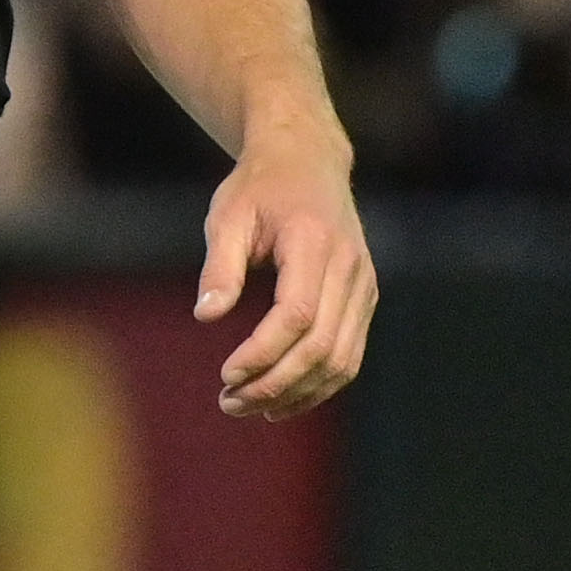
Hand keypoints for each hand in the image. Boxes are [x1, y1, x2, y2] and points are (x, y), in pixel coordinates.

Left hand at [197, 117, 375, 418]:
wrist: (306, 162)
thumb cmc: (258, 189)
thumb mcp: (227, 216)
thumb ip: (220, 266)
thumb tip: (206, 316)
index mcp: (314, 243)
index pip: (297, 314)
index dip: (263, 352)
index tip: (226, 374)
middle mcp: (350, 269)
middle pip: (322, 347)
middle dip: (276, 383)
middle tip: (229, 403)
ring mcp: (364, 287)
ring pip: (342, 360)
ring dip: (298, 393)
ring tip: (249, 407)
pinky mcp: (364, 299)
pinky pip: (349, 354)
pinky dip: (319, 384)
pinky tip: (282, 399)